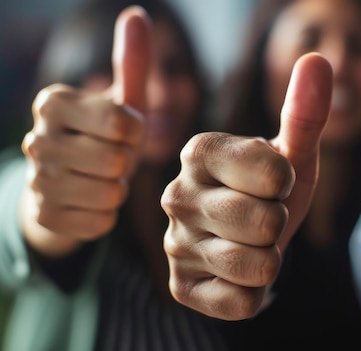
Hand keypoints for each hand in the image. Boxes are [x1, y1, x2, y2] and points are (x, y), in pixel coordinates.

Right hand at [20, 6, 150, 256]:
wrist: (71, 183)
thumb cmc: (106, 136)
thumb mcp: (124, 99)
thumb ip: (133, 62)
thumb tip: (139, 14)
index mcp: (53, 103)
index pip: (122, 123)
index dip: (137, 131)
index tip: (125, 130)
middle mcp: (36, 139)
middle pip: (116, 161)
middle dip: (126, 164)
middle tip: (114, 159)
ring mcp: (36, 181)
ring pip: (108, 194)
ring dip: (118, 190)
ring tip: (106, 179)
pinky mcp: (44, 217)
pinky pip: (100, 223)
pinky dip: (107, 216)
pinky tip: (95, 202)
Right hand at [161, 53, 332, 319]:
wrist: (248, 235)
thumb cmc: (269, 187)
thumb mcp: (291, 153)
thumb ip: (304, 113)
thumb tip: (317, 60)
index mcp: (199, 151)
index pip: (272, 173)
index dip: (287, 182)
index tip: (274, 181)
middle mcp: (176, 194)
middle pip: (265, 222)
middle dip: (280, 223)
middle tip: (264, 217)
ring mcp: (174, 243)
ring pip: (258, 265)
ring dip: (272, 259)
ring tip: (254, 243)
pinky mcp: (181, 287)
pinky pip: (242, 302)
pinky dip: (256, 292)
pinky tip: (241, 273)